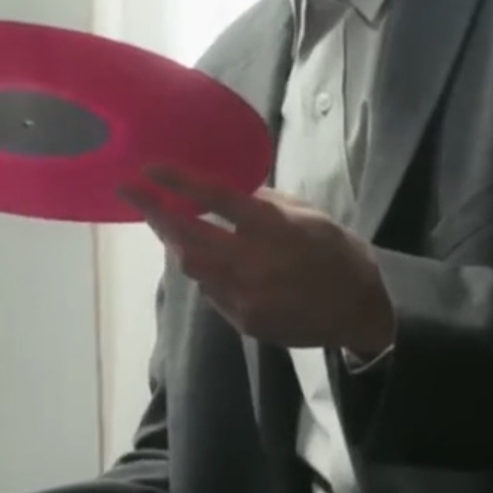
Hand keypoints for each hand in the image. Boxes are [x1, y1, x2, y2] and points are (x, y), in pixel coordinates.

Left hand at [122, 165, 393, 355]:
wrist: (361, 312)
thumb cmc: (339, 254)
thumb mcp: (309, 215)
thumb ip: (265, 202)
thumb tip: (226, 190)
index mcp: (274, 230)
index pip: (215, 200)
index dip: (177, 183)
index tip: (148, 169)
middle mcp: (254, 265)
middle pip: (188, 239)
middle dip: (154, 215)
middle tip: (131, 194)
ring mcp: (245, 298)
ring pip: (192, 268)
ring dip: (175, 244)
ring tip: (166, 224)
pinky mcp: (244, 322)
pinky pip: (210, 292)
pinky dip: (203, 271)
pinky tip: (207, 260)